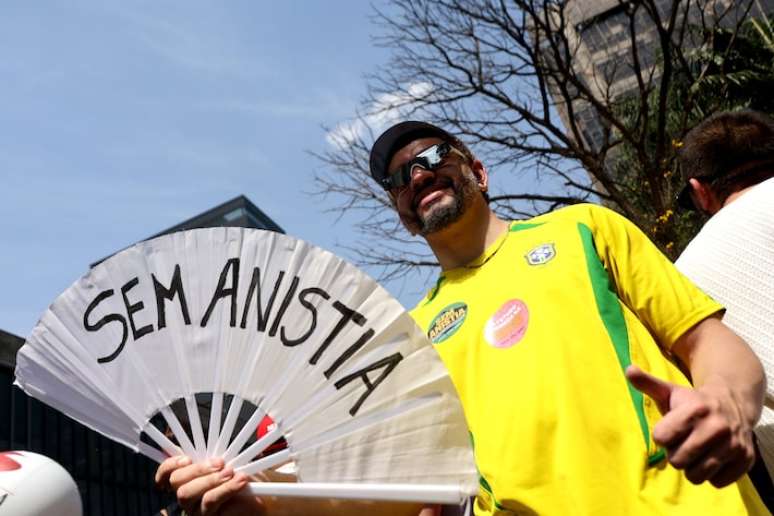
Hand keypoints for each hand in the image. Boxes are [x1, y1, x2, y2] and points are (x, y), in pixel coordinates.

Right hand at [155, 456, 265, 514]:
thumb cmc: (243, 475)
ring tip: (231, 472)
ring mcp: (196, 509)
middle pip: (176, 482)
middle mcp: (188, 495)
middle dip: (197, 469)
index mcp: (190, 478)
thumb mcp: (231, 460)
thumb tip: (214, 432)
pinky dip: (226, 489)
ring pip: (188, 494)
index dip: (169, 465)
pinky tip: (240, 482)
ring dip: (211, 480)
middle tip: (219, 462)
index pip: (166, 473)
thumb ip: (217, 452)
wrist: (263, 495)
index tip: (186, 458)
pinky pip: (210, 503)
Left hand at [625, 365, 755, 486]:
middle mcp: (717, 427)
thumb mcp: (670, 391)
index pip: (660, 439)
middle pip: (677, 461)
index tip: (671, 428)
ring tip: (698, 450)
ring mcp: (734, 444)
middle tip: (685, 441)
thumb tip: (629, 369)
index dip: (662, 436)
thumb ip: (648, 383)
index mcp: (695, 409)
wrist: (734, 405)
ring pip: (696, 475)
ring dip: (693, 467)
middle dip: (676, 453)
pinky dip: (713, 474)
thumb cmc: (692, 402)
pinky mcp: (745, 460)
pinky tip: (714, 456)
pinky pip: (716, 482)